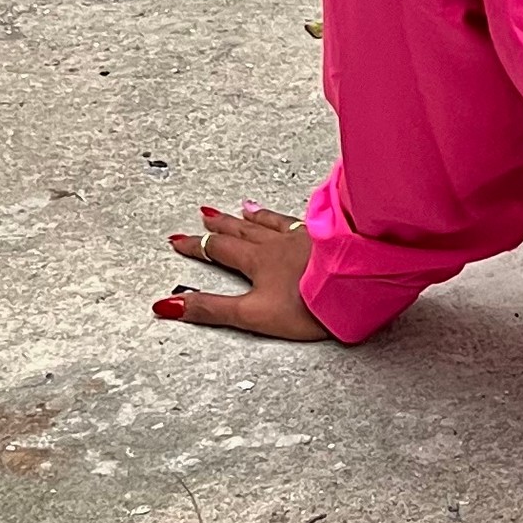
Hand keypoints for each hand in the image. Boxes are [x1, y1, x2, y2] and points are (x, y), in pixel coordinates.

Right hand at [152, 201, 332, 339]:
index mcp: (258, 260)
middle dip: (220, 225)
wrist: (355, 290)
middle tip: (204, 215)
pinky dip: (289, 218)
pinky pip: (301, 222)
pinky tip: (295, 216)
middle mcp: (279, 243)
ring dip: (254, 216)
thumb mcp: (251, 314)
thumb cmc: (307, 307)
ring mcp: (305, 238)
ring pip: (272, 222)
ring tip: (245, 207)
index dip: (196, 246)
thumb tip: (167, 305)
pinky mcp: (328, 238)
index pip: (218, 249)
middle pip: (242, 230)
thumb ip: (211, 309)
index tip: (178, 240)